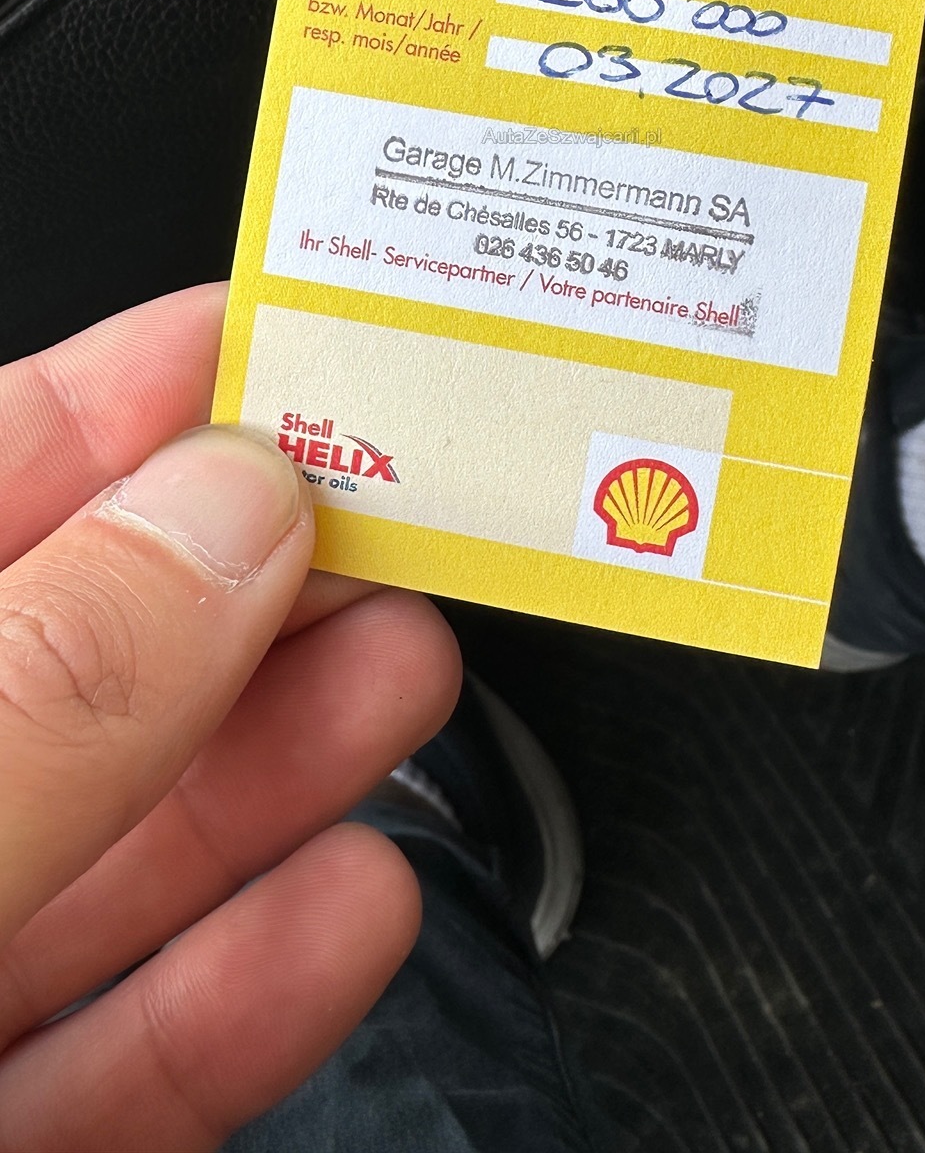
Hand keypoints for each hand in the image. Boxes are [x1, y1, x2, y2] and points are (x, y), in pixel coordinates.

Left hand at [0, 284, 460, 1149]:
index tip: (294, 330)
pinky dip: (249, 986)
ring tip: (415, 672)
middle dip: (253, 576)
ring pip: (108, 849)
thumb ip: (44, 689)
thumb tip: (227, 510)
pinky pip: (121, 1061)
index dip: (133, 395)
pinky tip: (356, 904)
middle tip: (408, 509)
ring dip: (284, 760)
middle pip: (72, 660)